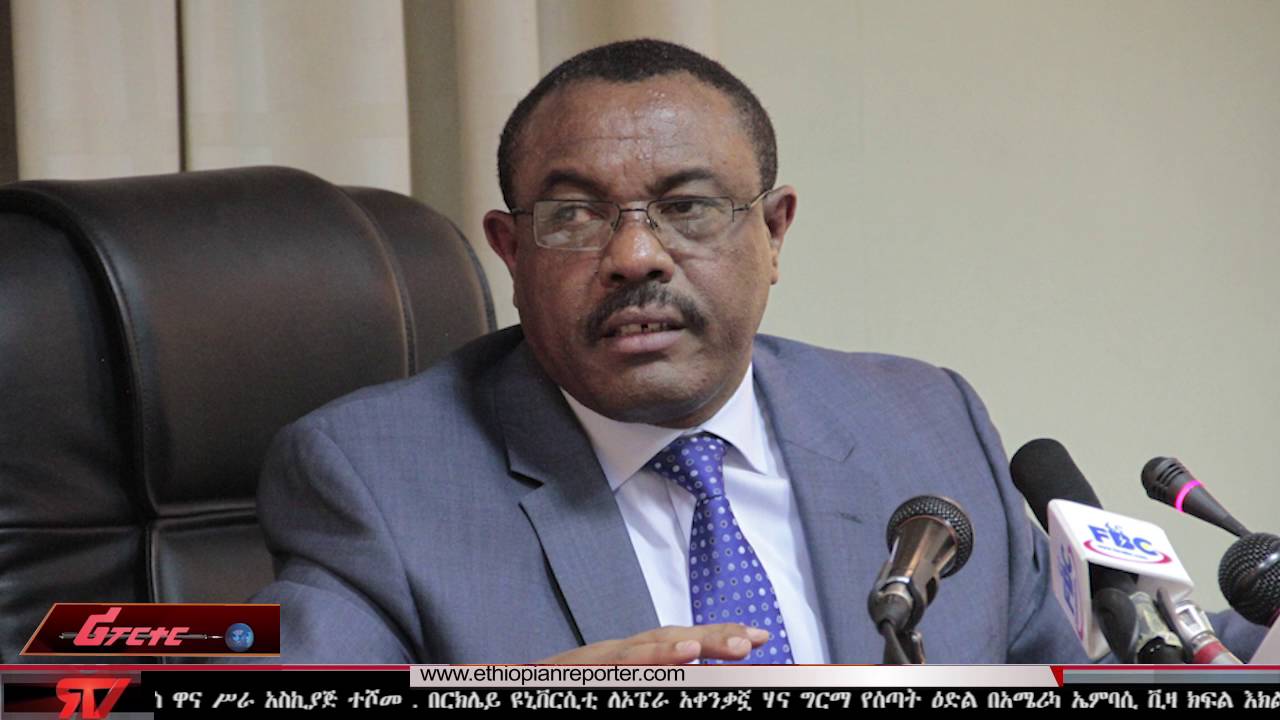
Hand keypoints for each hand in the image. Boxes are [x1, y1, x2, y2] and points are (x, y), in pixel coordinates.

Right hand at [539, 624, 770, 663]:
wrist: (515, 687)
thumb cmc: (574, 682)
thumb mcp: (623, 680)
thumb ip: (654, 672)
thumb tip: (697, 668)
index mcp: (630, 658)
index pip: (679, 641)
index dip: (719, 634)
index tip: (760, 636)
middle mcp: (612, 655)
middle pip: (665, 638)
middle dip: (709, 636)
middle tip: (751, 640)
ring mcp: (591, 664)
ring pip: (632, 653)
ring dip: (666, 650)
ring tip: (699, 649)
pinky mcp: (574, 673)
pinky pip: (607, 671)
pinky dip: (633, 666)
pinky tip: (658, 663)